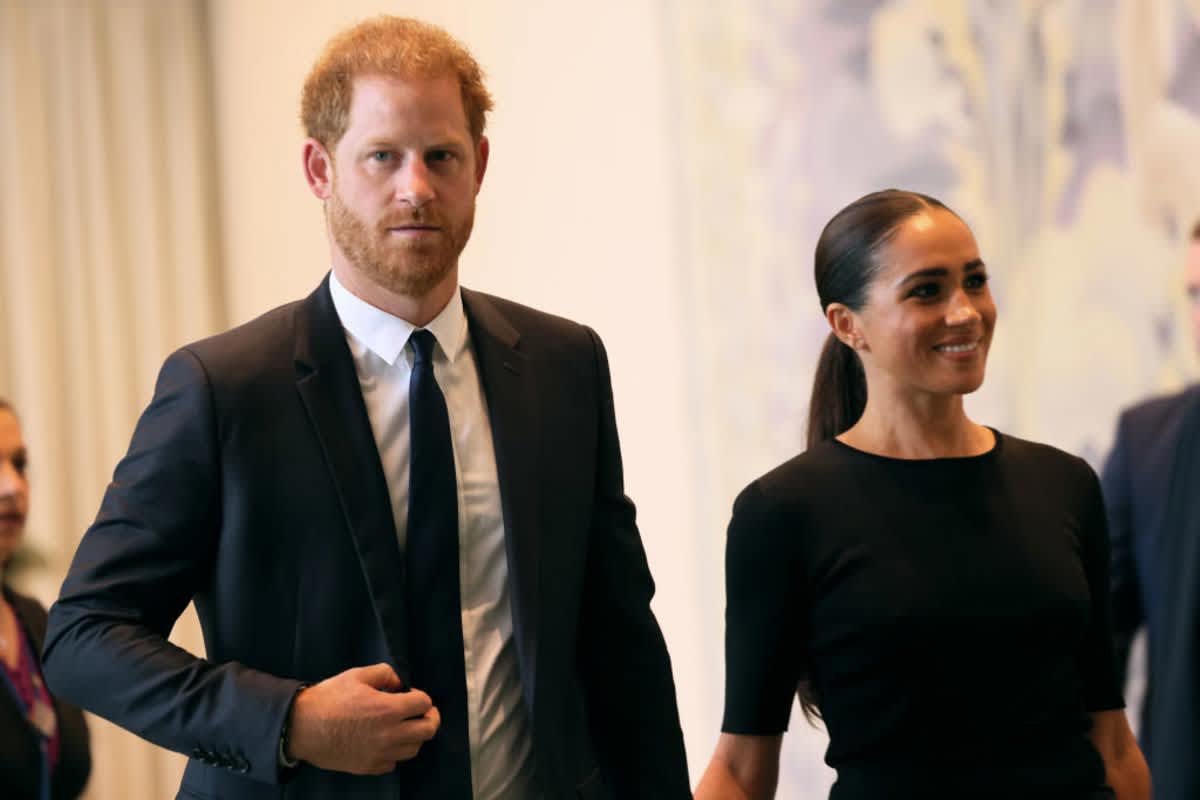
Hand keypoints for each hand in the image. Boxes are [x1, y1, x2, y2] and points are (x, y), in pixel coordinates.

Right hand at [285, 663, 440, 774]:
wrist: (301, 728)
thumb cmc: (328, 699)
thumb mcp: (357, 675)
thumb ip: (385, 673)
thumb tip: (400, 682)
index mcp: (389, 709)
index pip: (425, 704)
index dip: (421, 696)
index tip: (411, 695)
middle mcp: (390, 735)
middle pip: (428, 730)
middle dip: (429, 718)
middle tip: (420, 712)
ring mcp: (380, 754)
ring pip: (414, 749)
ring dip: (413, 736)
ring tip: (402, 726)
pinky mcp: (369, 767)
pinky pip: (394, 762)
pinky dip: (394, 752)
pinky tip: (384, 741)